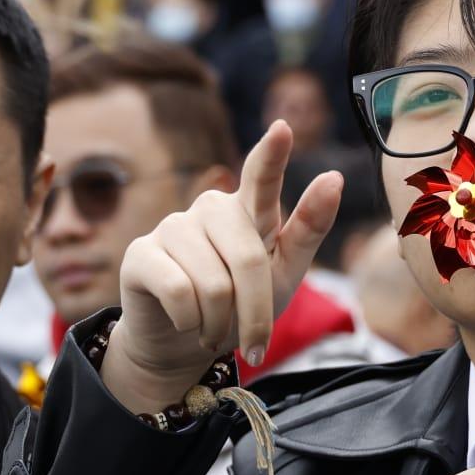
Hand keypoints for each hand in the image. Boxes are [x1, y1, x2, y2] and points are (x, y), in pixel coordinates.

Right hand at [100, 120, 342, 414]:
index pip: (262, 177)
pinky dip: (190, 322)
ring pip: (212, 284)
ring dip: (220, 324)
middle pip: (246, 261)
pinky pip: (178, 291)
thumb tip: (334, 177)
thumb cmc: (240, 305)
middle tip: (253, 343)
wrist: (182, 346)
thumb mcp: (284, 274)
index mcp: (250, 211)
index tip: (283, 128)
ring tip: (214, 330)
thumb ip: (308, 230)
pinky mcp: (141, 254)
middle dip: (255, 314)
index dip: (272, 154)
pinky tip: (186, 324)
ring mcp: (172, 227)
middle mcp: (210, 209)